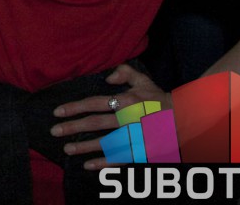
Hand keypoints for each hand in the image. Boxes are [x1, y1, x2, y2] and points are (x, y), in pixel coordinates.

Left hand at [50, 64, 168, 170]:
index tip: (58, 112)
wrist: (185, 119)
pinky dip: (104, 163)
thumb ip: (125, 73)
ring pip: (106, 143)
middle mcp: (129, 119)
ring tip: (67, 149)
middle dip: (73, 127)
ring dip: (85, 147)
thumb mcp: (144, 80)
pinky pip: (121, 158)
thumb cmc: (159, 99)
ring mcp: (136, 136)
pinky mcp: (143, 151)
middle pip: (96, 123)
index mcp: (127, 101)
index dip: (75, 107)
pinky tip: (88, 165)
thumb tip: (107, 76)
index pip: (95, 103)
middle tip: (54, 131)